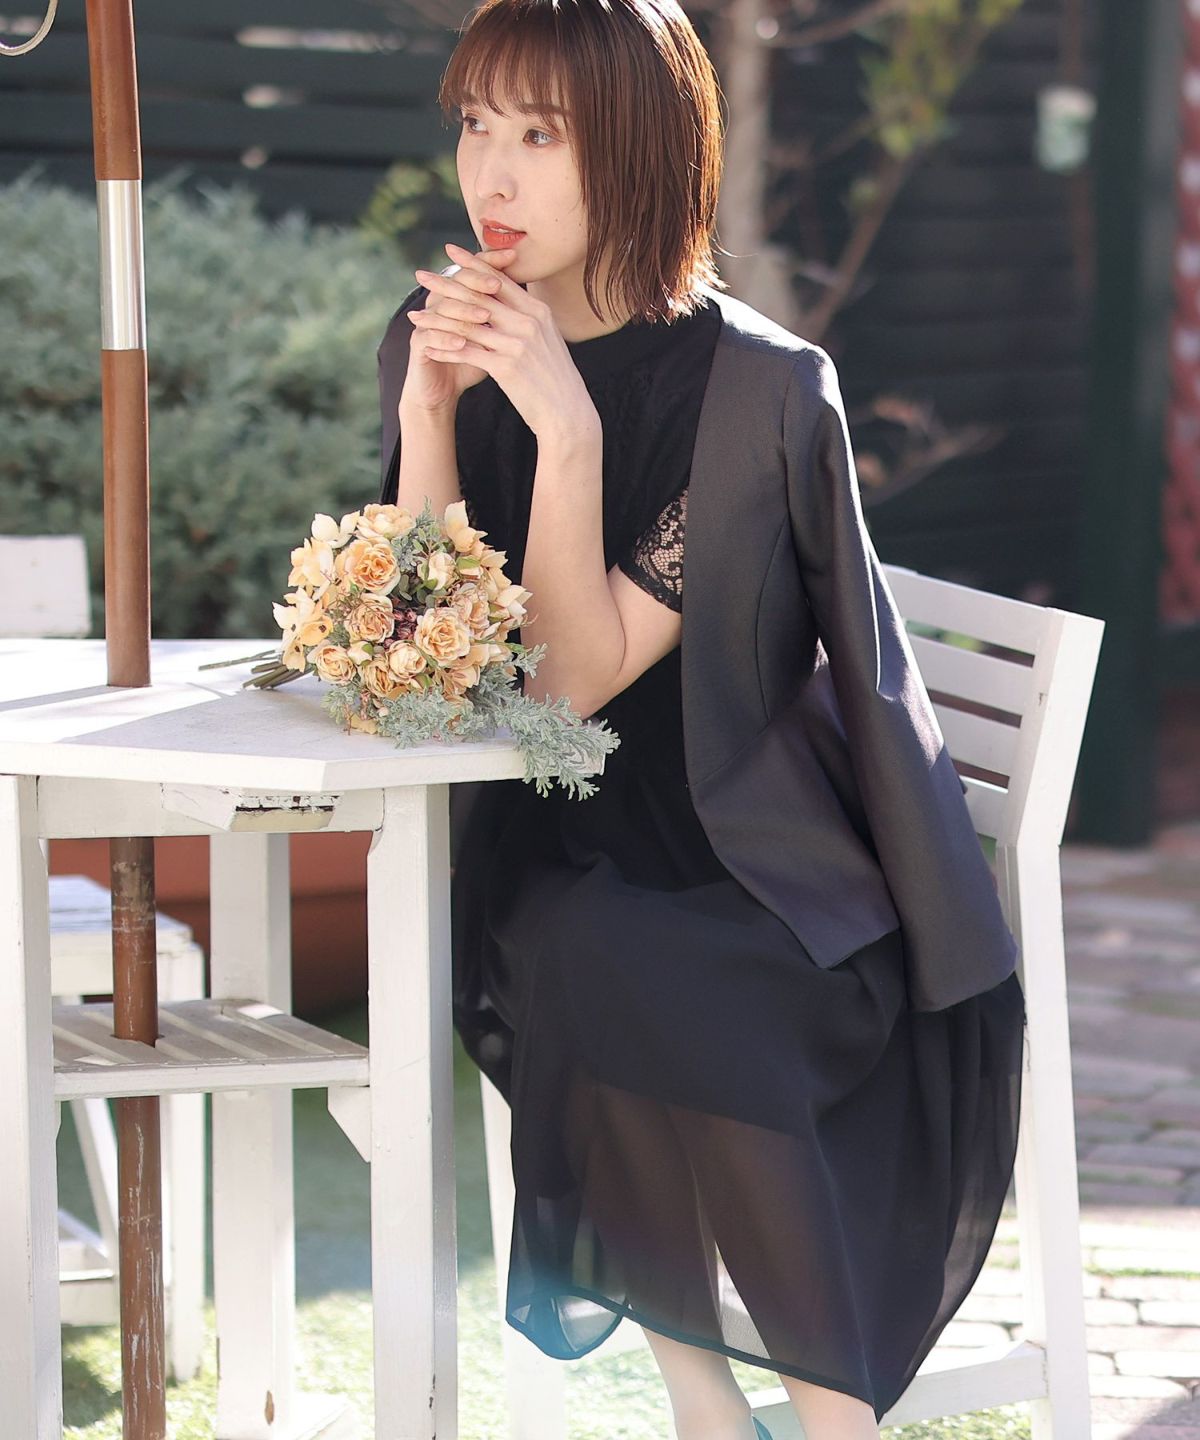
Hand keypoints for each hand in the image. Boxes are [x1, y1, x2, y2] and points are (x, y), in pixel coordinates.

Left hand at [410, 241, 599, 442]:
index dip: (472, 264)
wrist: (567, 412)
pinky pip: (467, 353)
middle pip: (478, 296)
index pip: (498, 280)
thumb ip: (528, 317)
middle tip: (420, 276)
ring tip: (414, 316)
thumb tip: (510, 299)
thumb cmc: (555, 377)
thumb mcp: (547, 339)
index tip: (450, 253)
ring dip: (436, 320)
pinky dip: (444, 350)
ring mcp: (516, 344)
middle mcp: (527, 322)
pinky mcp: (505, 367)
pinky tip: (428, 349)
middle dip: (445, 284)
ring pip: (467, 325)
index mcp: (537, 311)